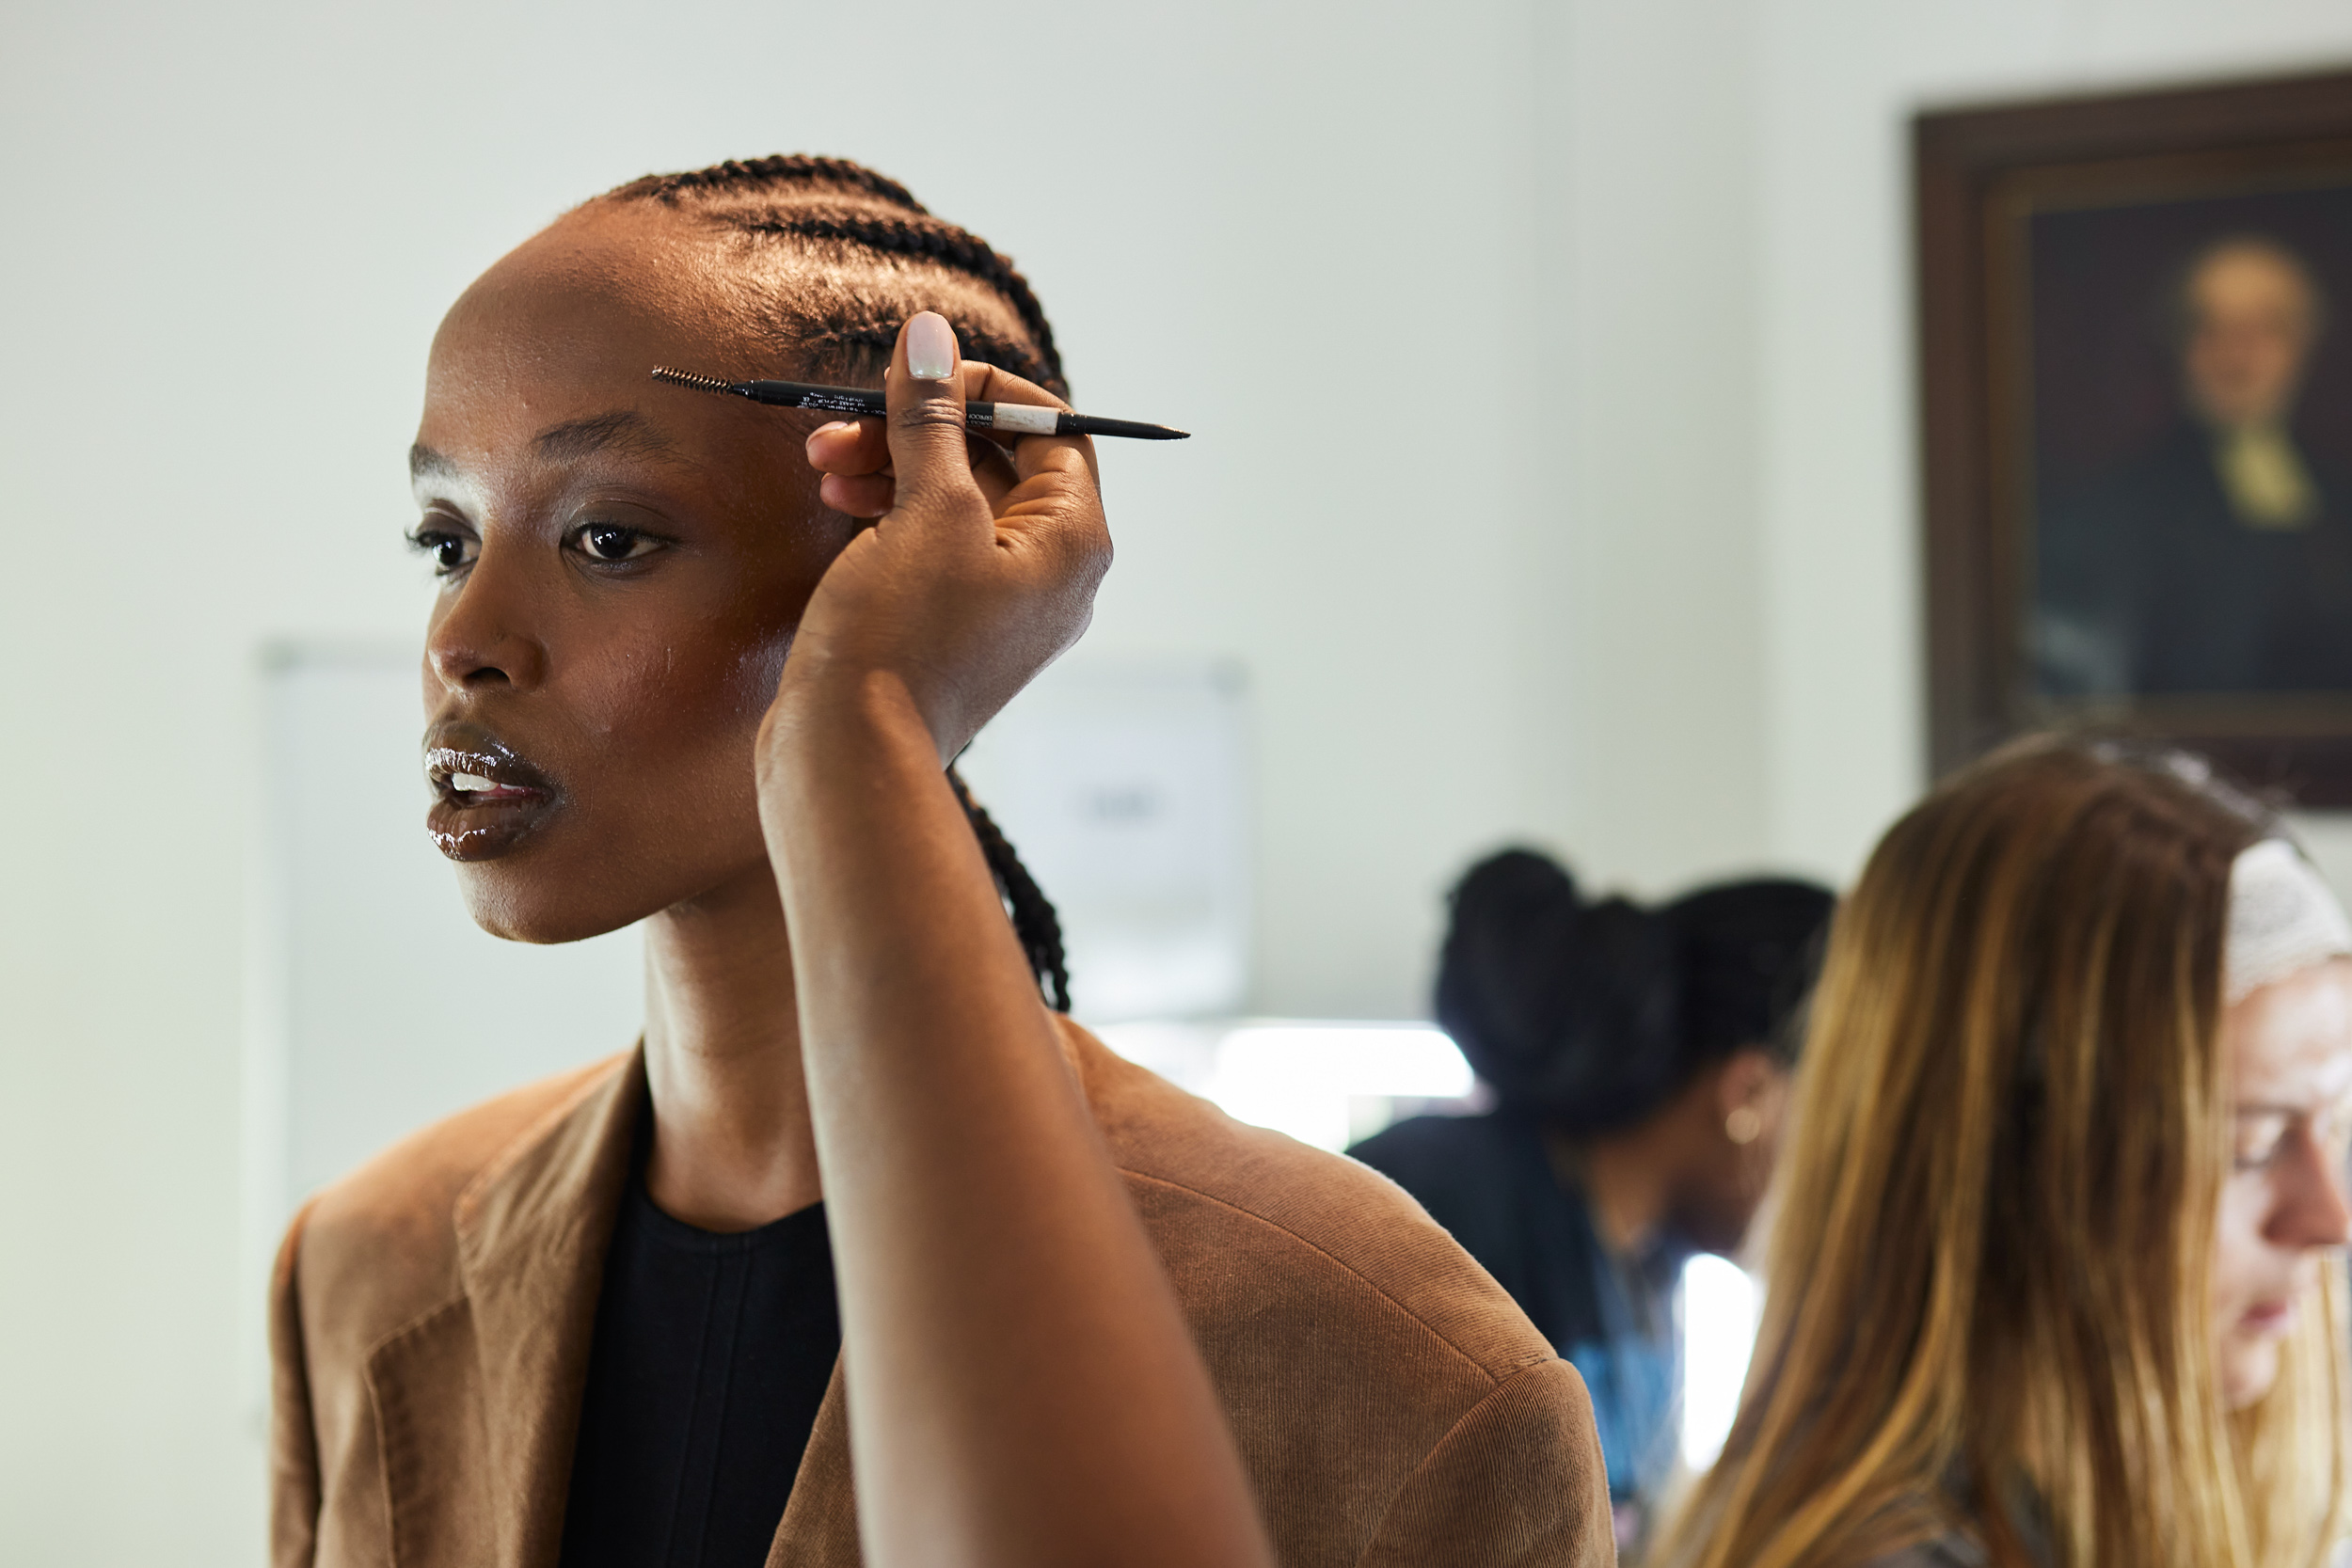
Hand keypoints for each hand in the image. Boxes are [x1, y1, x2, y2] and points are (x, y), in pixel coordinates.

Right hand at [780, 312, 1109, 759]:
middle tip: (844, 421)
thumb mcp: (923, 509)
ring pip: (953, 499)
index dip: (983, 391)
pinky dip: (886, 509)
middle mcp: (1051, 573)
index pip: (1053, 430)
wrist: (850, 754)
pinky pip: (928, 542)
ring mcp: (1000, 603)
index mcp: (1073, 541)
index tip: (915, 378)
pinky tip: (835, 497)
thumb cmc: (901, 636)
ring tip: (823, 459)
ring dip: (889, 462)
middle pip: (996, 461)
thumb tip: (930, 334)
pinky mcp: (948, 625)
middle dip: (918, 428)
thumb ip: (930, 417)